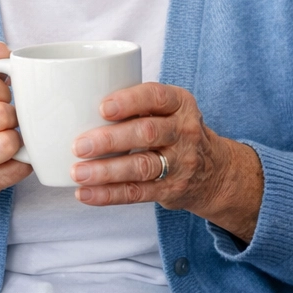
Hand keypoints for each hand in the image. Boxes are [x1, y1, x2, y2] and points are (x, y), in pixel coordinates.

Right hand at [0, 42, 30, 251]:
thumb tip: (3, 48)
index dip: (2, 88)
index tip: (1, 96)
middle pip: (0, 113)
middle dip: (12, 114)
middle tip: (8, 120)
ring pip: (9, 142)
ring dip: (18, 139)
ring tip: (10, 138)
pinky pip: (20, 168)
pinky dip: (24, 161)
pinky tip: (13, 157)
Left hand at [69, 82, 263, 240]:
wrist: (215, 171)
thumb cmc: (175, 132)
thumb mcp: (170, 110)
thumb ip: (138, 106)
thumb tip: (79, 107)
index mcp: (180, 104)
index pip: (156, 97)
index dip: (129, 102)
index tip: (102, 108)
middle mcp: (184, 131)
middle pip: (146, 133)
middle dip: (110, 140)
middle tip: (79, 145)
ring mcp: (180, 163)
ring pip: (141, 166)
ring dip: (106, 171)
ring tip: (78, 172)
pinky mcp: (171, 189)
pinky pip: (137, 193)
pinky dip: (109, 195)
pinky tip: (86, 193)